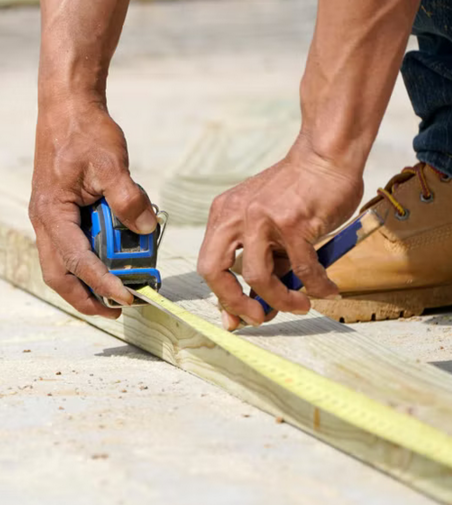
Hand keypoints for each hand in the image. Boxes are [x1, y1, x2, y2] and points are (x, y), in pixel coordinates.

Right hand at [30, 100, 156, 317]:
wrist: (66, 106)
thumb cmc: (85, 131)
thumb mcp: (111, 163)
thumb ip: (128, 199)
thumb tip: (145, 230)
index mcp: (52, 213)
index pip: (77, 260)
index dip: (102, 283)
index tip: (128, 298)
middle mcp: (45, 221)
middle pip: (58, 276)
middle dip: (85, 299)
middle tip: (115, 311)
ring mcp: (50, 219)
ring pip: (61, 266)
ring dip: (85, 285)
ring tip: (114, 296)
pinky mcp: (59, 214)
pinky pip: (70, 249)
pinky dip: (87, 264)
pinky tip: (110, 263)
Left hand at [197, 142, 363, 329]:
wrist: (326, 155)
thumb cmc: (298, 193)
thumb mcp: (266, 224)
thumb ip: (260, 260)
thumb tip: (256, 306)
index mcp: (223, 215)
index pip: (208, 265)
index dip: (221, 297)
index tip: (237, 318)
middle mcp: (235, 215)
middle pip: (214, 272)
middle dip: (234, 304)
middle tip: (258, 318)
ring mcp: (261, 217)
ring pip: (258, 276)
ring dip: (281, 300)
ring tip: (300, 306)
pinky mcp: (292, 222)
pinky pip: (302, 268)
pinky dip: (316, 285)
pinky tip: (327, 290)